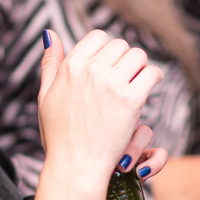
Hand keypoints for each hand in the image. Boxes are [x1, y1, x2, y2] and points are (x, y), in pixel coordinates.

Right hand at [34, 30, 166, 199]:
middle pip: (120, 45)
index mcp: (70, 66)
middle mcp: (90, 70)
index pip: (98, 37)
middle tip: (125, 75)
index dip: (106, 50)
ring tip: (137, 80)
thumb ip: (49, 63)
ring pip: (138, 56)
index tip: (109, 65)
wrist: (75, 166)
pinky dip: (153, 78)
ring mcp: (111, 84)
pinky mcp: (130, 100)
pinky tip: (148, 86)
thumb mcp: (46, 95)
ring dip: (140, 67)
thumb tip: (49, 34)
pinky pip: (151, 74)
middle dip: (124, 59)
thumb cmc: (59, 135)